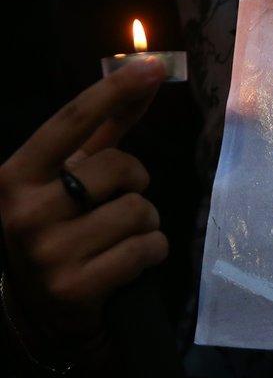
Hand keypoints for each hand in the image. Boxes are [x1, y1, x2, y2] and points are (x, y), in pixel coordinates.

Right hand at [0, 59, 168, 354]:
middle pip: (120, 168)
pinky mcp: (76, 288)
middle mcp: (24, 212)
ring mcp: (48, 252)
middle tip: (114, 204)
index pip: (71, 122)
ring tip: (117, 237)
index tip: (151, 66)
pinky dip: (151, 252)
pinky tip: (126, 264)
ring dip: (145, 223)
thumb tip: (145, 73)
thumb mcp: (67, 177)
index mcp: (15, 176)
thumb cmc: (60, 226)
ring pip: (140, 211)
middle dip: (135, 183)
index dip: (113, 90)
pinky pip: (148, 249)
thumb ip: (105, 130)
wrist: (38, 310)